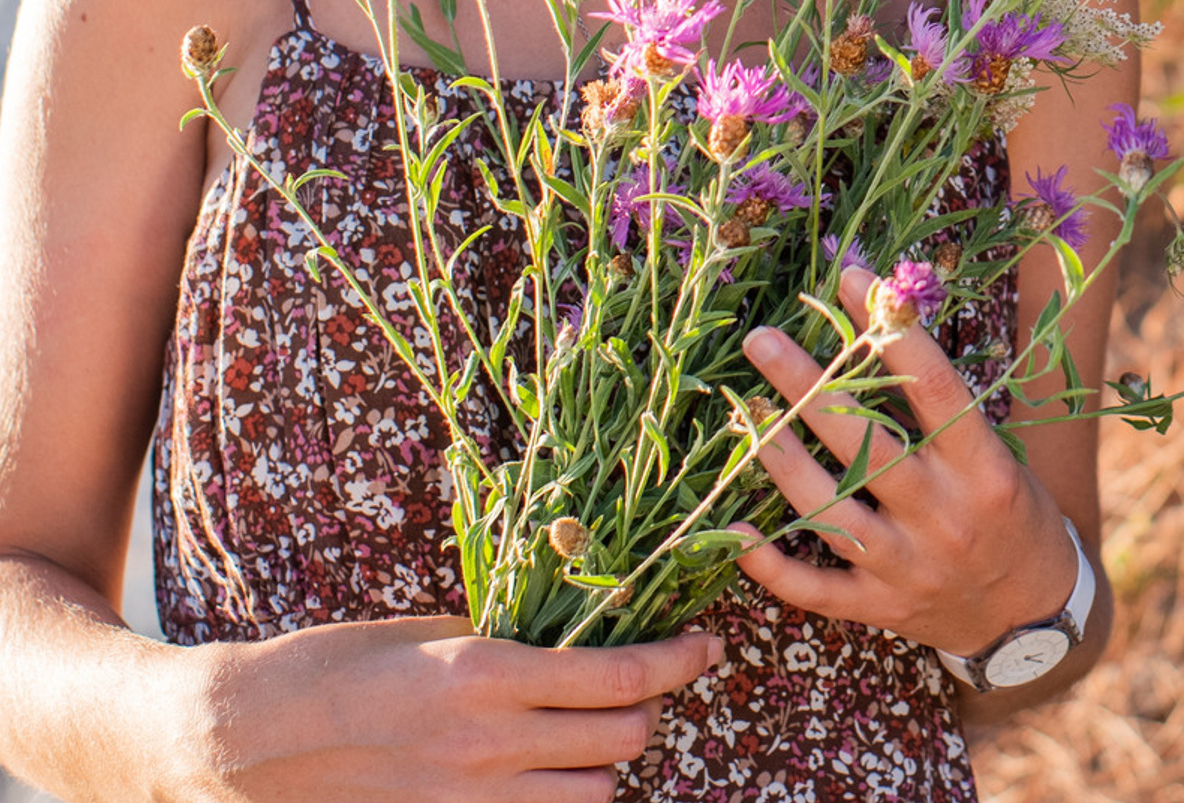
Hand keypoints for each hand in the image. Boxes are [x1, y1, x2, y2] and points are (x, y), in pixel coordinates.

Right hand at [183, 614, 721, 800]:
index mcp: (489, 674)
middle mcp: (489, 746)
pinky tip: (544, 777)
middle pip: (624, 742)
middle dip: (649, 711)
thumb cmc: (335, 665)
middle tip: (645, 683)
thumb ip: (511, 644)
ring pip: (591, 797)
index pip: (622, 676)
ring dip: (602, 766)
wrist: (240, 740)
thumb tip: (577, 638)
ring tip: (585, 732)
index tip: (708, 642)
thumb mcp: (433, 633)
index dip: (679, 659)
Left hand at [735, 263, 1078, 654]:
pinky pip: (813, 589)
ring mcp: (907, 567)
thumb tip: (883, 323)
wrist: (1032, 614)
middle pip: (867, 444)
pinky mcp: (878, 609)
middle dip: (810, 387)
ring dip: (781, 458)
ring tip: (746, 411)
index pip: (933, 388)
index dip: (891, 331)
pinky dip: (770, 564)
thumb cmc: (1012, 510)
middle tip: (762, 338)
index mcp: (983, 467)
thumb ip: (943, 407)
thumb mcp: (997, 454)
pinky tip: (733, 528)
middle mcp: (943, 515)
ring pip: (830, 510)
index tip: (851, 280)